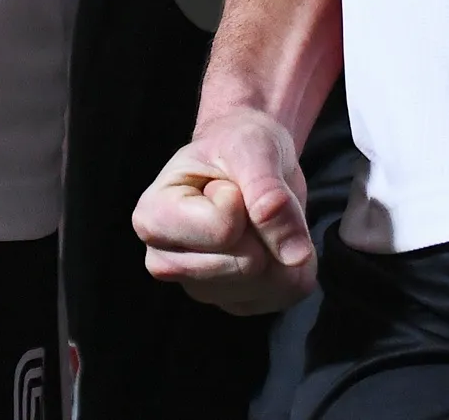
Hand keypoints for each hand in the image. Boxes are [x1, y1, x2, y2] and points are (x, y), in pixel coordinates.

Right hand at [134, 107, 317, 315]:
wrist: (247, 157)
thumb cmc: (236, 144)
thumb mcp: (252, 147)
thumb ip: (266, 190)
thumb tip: (294, 253)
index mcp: (152, 218)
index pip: (223, 231)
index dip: (241, 198)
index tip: (226, 182)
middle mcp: (167, 264)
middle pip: (246, 265)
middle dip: (263, 226)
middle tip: (245, 199)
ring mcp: (202, 290)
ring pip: (268, 284)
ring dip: (281, 242)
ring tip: (257, 216)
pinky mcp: (237, 303)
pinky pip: (287, 293)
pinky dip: (296, 262)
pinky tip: (273, 238)